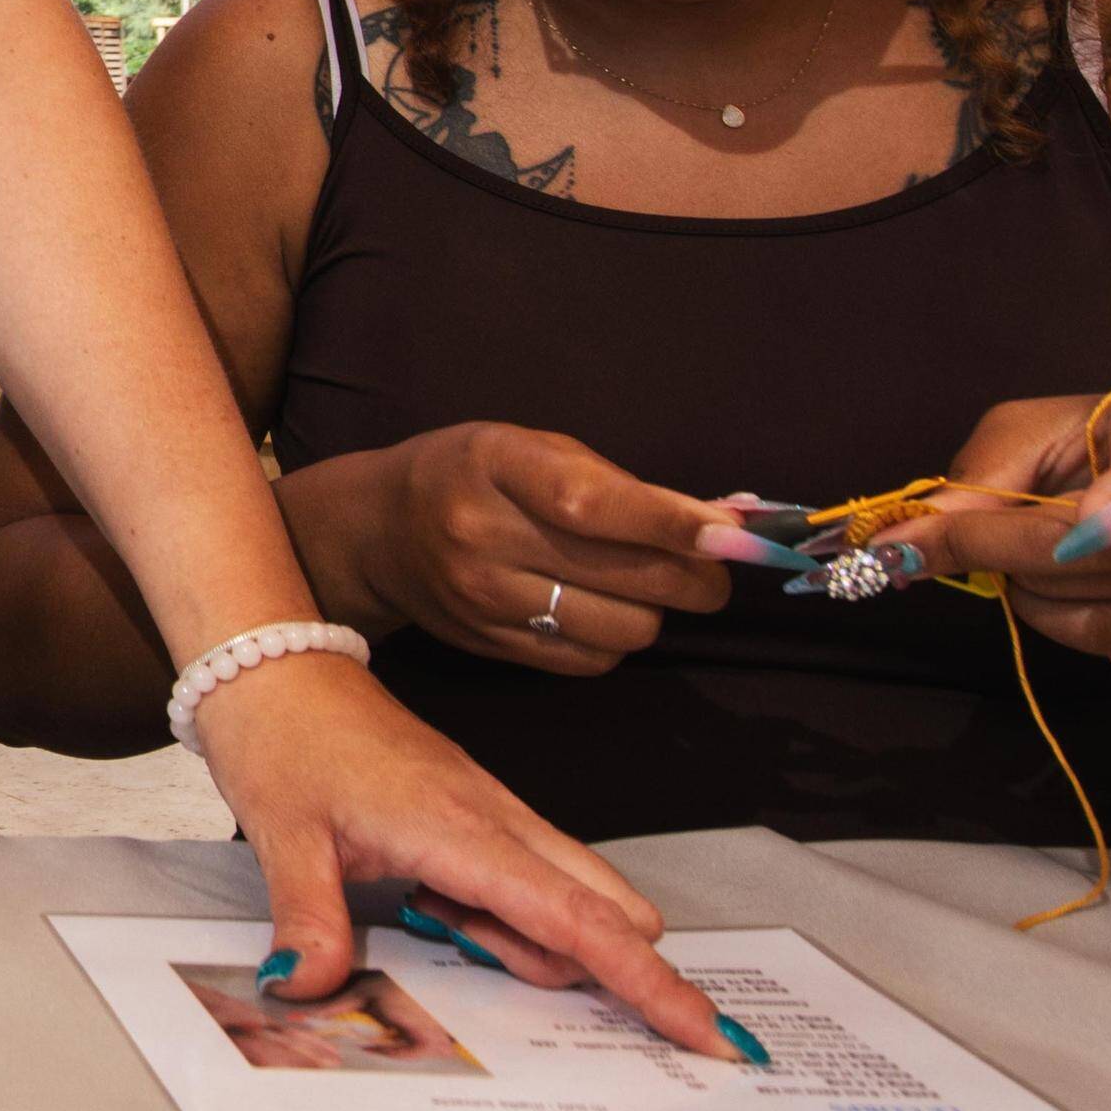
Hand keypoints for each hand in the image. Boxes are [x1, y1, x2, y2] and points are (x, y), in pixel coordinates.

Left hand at [188, 645, 731, 1058]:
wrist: (275, 665)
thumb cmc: (284, 739)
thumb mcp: (283, 838)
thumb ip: (309, 923)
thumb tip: (308, 989)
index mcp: (461, 829)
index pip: (578, 920)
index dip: (645, 982)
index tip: (706, 1032)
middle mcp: (497, 818)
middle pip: (603, 910)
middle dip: (595, 967)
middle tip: (487, 966)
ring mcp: (495, 812)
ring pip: (570, 896)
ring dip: (534, 941)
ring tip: (430, 917)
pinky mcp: (480, 812)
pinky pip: (529, 880)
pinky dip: (507, 916)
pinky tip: (434, 906)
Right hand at [330, 424, 734, 670]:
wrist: (379, 530)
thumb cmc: (473, 473)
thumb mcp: (534, 449)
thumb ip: (621, 485)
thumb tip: (723, 526)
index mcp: (497, 465)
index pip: (593, 503)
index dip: (671, 525)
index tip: (732, 538)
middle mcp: (482, 535)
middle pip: (625, 578)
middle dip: (694, 579)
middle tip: (711, 571)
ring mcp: (484, 598)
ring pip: (621, 630)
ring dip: (653, 612)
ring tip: (638, 587)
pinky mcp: (491, 645)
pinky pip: (591, 661)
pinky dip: (615, 639)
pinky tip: (599, 611)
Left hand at [894, 388, 1110, 663]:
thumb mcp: (1049, 430)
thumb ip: (989, 472)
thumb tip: (913, 537)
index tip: (1095, 523)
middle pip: (1079, 552)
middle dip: (983, 545)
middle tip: (904, 545)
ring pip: (1074, 599)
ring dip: (1013, 575)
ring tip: (1014, 542)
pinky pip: (1091, 636)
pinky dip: (1041, 611)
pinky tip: (1038, 580)